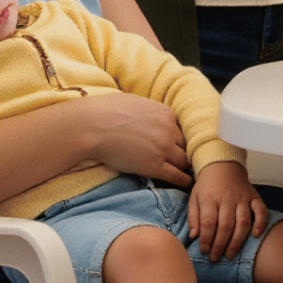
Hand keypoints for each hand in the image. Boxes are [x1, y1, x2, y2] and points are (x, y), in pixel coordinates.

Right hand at [77, 92, 192, 185]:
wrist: (92, 126)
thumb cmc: (106, 111)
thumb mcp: (135, 102)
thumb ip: (149, 110)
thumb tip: (148, 113)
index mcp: (166, 113)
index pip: (181, 128)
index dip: (178, 137)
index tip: (178, 144)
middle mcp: (169, 130)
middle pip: (186, 144)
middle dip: (185, 151)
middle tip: (187, 159)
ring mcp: (163, 149)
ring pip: (184, 160)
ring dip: (185, 165)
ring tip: (189, 171)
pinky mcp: (154, 166)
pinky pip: (176, 175)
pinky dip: (183, 179)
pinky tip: (187, 181)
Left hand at [188, 160, 268, 261]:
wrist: (222, 164)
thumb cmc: (208, 184)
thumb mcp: (194, 197)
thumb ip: (193, 216)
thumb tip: (194, 236)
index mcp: (210, 198)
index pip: (208, 222)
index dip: (206, 239)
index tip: (204, 250)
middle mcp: (227, 199)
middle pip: (225, 226)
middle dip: (220, 245)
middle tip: (216, 258)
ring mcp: (242, 198)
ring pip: (243, 222)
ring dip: (237, 241)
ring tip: (230, 254)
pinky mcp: (254, 197)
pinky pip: (261, 211)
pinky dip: (260, 223)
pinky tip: (256, 236)